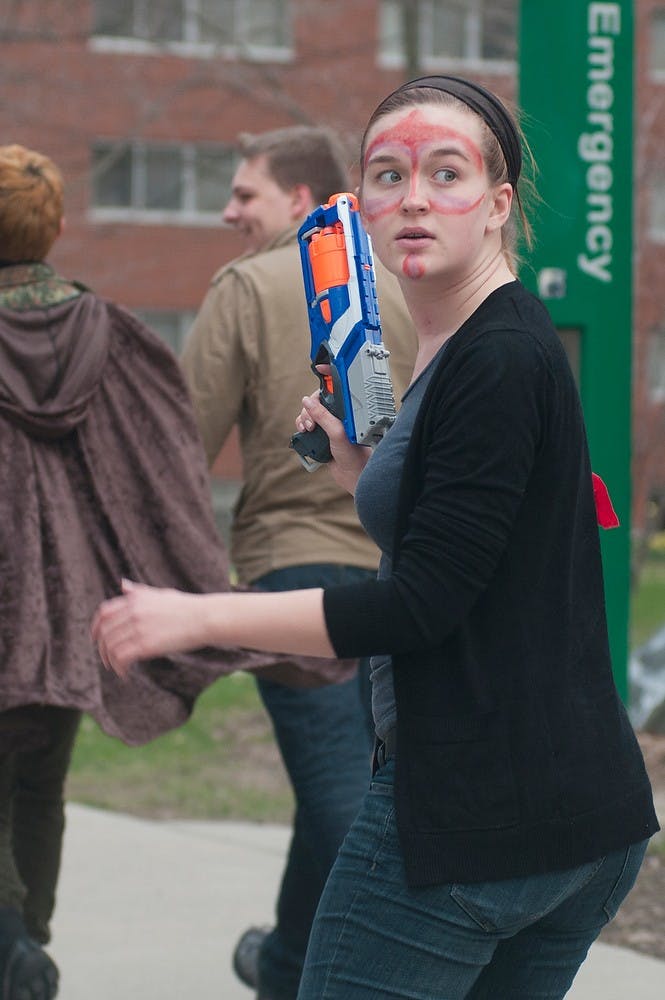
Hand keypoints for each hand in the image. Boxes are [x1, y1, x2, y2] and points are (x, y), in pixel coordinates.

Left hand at [91, 579, 207, 678]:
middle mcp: (133, 612)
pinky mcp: (146, 644)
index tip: (95, 639)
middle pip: (104, 632)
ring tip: (117, 669)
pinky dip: (119, 668)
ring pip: (110, 647)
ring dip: (110, 661)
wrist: (204, 618)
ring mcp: (139, 628)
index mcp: (135, 599)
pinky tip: (126, 674)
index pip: (104, 613)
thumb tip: (123, 584)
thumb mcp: (160, 594)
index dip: (95, 627)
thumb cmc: (186, 607)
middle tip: (106, 660)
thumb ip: (139, 591)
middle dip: (102, 648)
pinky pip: (121, 658)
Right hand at [295, 384, 370, 493]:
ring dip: (303, 419)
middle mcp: (338, 416)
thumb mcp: (337, 432)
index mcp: (347, 410)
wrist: (353, 476)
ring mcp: (329, 426)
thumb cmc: (355, 454)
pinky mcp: (322, 436)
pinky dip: (301, 428)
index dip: (328, 375)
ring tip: (308, 430)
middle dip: (309, 409)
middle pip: (317, 401)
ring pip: (309, 414)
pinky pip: (306, 426)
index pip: (336, 388)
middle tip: (311, 423)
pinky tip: (304, 434)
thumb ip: (323, 416)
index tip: (319, 366)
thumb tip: (307, 401)